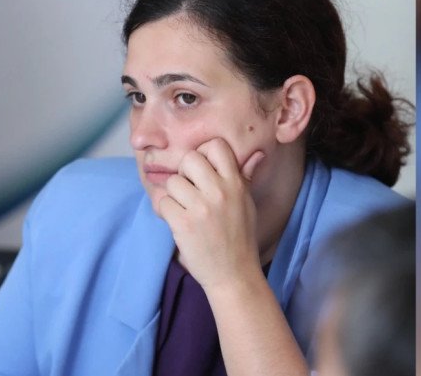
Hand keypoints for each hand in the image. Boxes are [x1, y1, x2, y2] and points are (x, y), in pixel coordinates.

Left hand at [157, 138, 265, 291]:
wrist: (234, 275)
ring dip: (174, 196)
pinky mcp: (183, 224)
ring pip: (172, 181)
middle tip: (190, 191)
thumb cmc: (240, 238)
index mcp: (236, 184)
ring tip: (184, 210)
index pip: (216, 146)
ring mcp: (200, 208)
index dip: (204, 154)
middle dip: (185, 173)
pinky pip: (163, 202)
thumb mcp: (247, 204)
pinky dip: (165, 212)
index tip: (203, 172)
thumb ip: (245, 177)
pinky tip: (177, 222)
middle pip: (189, 158)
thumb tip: (257, 154)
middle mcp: (219, 191)